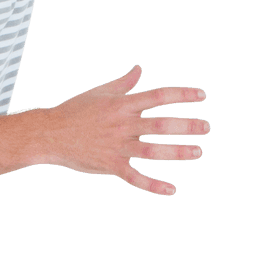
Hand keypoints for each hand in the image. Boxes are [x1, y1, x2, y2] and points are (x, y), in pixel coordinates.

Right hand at [40, 65, 208, 194]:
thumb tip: (139, 68)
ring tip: (198, 152)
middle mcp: (123, 124)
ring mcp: (118, 146)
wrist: (49, 133)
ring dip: (178, 152)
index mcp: (123, 103)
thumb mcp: (101, 91)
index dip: (182, 94)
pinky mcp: (111, 165)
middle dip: (187, 126)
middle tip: (206, 128)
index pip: (159, 95)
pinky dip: (153, 185)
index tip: (202, 95)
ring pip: (153, 150)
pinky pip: (135, 177)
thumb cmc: (76, 109)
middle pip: (161, 124)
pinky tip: (172, 189)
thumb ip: (125, 82)